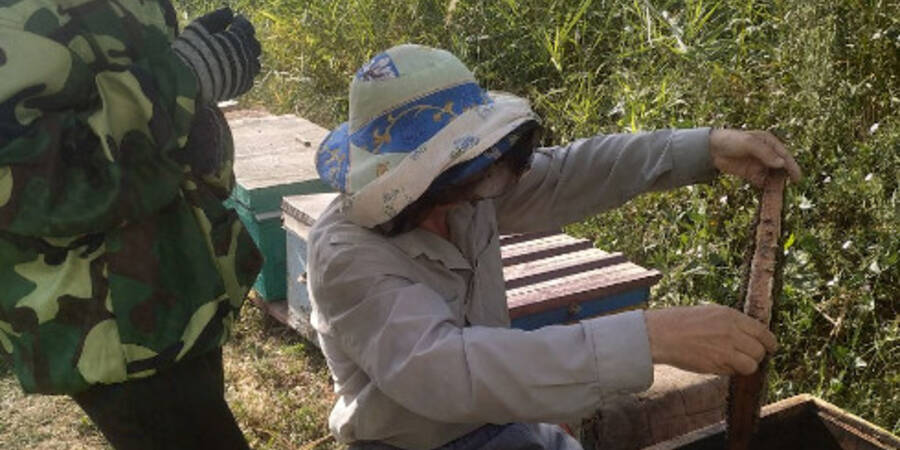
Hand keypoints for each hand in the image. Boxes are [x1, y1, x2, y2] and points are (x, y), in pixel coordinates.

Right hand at [172, 7, 261, 102]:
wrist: (186, 80)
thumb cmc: (190, 50)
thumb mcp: (200, 27)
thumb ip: (217, 18)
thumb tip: (230, 12)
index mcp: (237, 37)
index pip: (246, 26)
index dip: (240, 23)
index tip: (235, 21)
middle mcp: (246, 54)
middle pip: (254, 46)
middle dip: (246, 41)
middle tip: (235, 39)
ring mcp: (246, 72)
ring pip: (255, 64)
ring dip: (247, 59)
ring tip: (235, 57)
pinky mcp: (242, 86)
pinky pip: (249, 79)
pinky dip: (244, 73)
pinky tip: (233, 71)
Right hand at [644, 304, 777, 374]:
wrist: (661, 334)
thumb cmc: (680, 322)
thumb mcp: (709, 312)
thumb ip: (731, 322)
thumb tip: (748, 334)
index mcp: (731, 316)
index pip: (763, 332)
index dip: (769, 342)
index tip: (770, 347)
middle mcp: (732, 332)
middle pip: (760, 350)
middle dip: (756, 355)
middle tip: (746, 356)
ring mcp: (726, 349)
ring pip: (752, 364)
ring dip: (745, 366)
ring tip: (732, 362)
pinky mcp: (717, 364)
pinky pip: (735, 372)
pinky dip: (731, 371)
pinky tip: (719, 364)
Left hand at [709, 129, 801, 186]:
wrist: (712, 149)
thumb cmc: (731, 140)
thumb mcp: (749, 143)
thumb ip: (765, 152)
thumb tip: (781, 164)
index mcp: (769, 143)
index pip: (784, 155)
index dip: (792, 166)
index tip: (797, 178)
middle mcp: (767, 154)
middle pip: (781, 167)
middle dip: (786, 177)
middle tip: (791, 189)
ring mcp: (759, 165)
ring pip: (773, 176)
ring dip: (777, 185)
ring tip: (780, 195)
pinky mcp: (752, 174)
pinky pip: (762, 182)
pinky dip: (766, 188)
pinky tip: (769, 196)